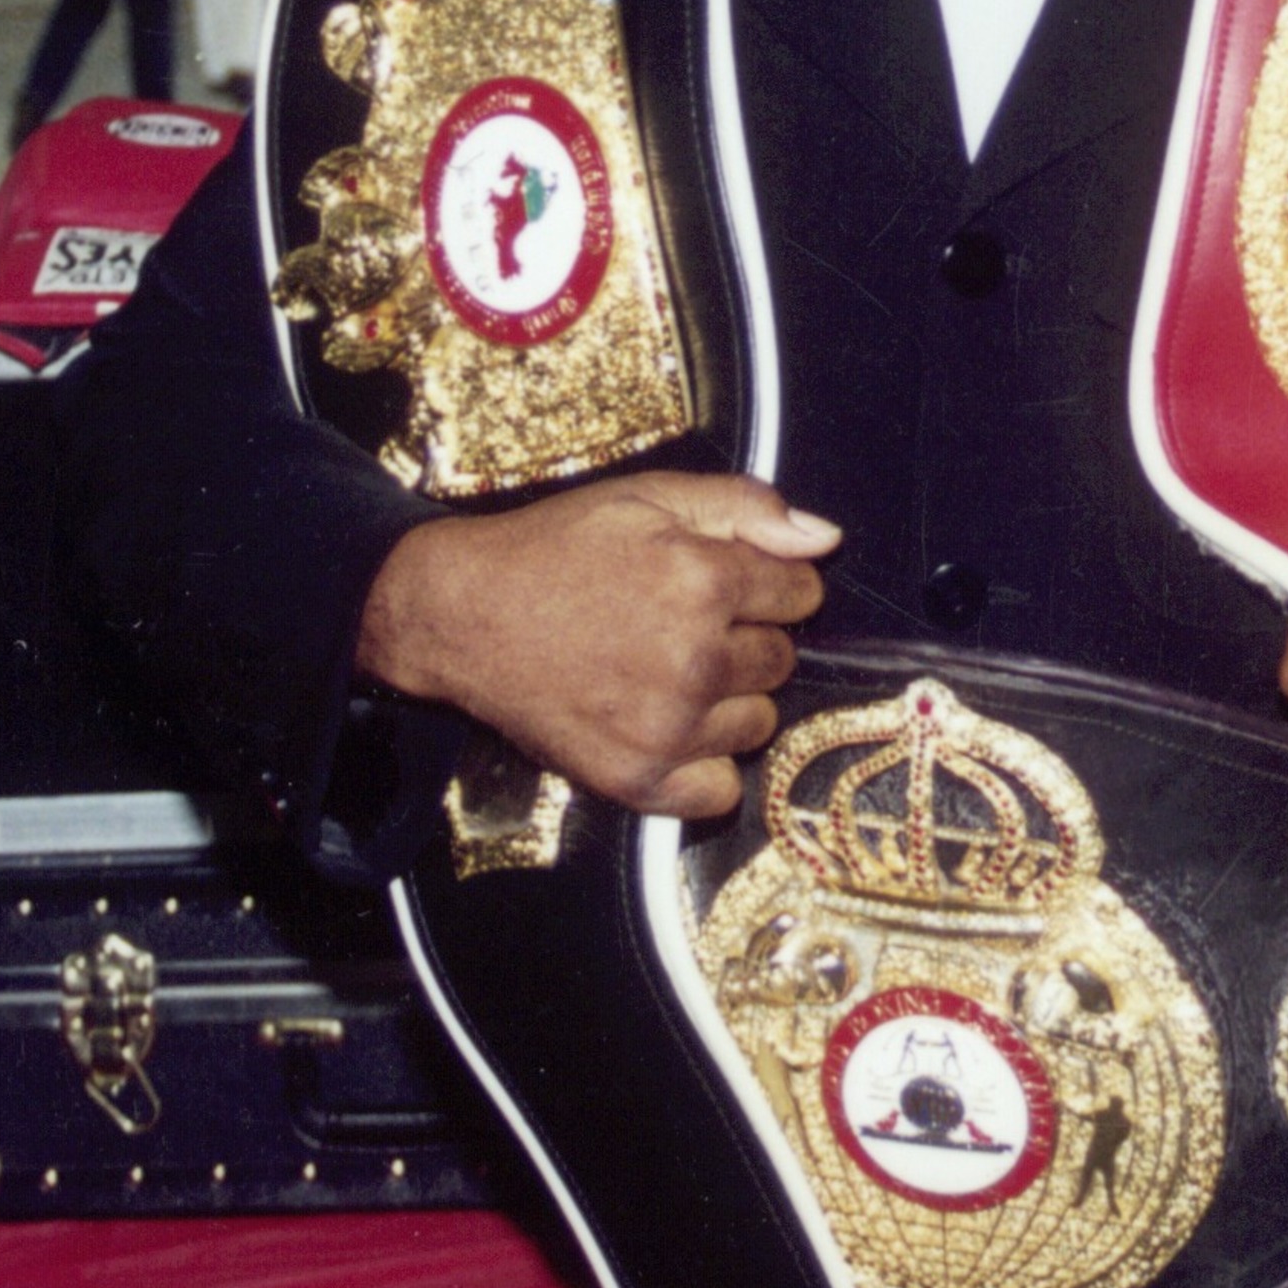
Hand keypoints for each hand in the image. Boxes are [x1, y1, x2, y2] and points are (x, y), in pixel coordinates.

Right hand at [356, 472, 835, 819]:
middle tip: (684, 625)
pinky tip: (668, 728)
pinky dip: (703, 765)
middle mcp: (694, 660)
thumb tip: (825, 539)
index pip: (801, 594)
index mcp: (704, 580)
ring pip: (758, 723)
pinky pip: (720, 791)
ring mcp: (665, 727)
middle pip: (782, 659)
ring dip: (729, 701)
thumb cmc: (558, 548)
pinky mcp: (634, 779)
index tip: (725, 583)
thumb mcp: (649, 496)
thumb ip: (746, 506)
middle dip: (748, 639)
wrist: (462, 613)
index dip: (767, 583)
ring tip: (669, 673)